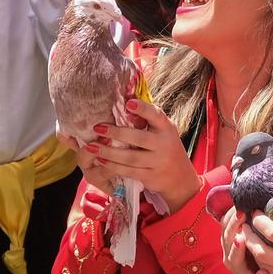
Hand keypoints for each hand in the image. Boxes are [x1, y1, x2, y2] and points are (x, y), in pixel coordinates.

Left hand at [82, 100, 201, 211]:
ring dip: (109, 152)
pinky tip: (101, 160)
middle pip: (139, 138)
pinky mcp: (150, 176)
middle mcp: (164, 144)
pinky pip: (129, 171)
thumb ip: (148, 118)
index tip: (128, 104)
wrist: (180, 177)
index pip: (156, 115)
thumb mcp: (163, 130)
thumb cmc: (165, 146)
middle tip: (97, 128)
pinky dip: (113, 166)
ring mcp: (158, 161)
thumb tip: (125, 97)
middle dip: (116, 133)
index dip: (143, 109)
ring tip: (92, 146)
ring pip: (130, 157)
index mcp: (166, 128)